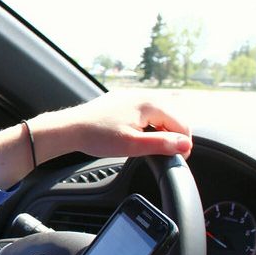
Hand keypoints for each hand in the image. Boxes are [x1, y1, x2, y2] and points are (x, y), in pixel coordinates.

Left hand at [30, 91, 191, 160]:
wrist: (69, 129)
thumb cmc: (97, 136)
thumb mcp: (132, 145)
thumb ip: (161, 144)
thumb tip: (186, 145)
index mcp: (150, 103)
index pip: (182, 123)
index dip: (183, 144)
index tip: (176, 159)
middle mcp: (143, 95)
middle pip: (172, 117)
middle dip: (172, 136)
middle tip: (162, 155)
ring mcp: (131, 96)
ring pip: (157, 115)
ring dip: (159, 131)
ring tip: (148, 147)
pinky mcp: (121, 101)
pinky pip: (143, 113)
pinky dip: (146, 126)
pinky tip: (136, 137)